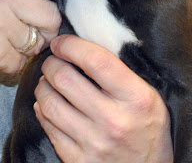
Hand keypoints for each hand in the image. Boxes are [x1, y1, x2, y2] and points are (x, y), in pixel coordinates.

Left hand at [34, 35, 173, 162]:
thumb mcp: (149, 95)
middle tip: (53, 60)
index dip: (71, 45)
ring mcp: (94, 144)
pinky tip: (48, 104)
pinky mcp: (78, 161)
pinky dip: (42, 110)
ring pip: (49, 103)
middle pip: (65, 78)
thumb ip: (121, 72)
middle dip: (51, 63)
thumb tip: (82, 48)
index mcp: (136, 98)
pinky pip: (48, 128)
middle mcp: (113, 121)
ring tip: (48, 81)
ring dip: (43, 85)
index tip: (61, 42)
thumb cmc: (149, 128)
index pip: (95, 60)